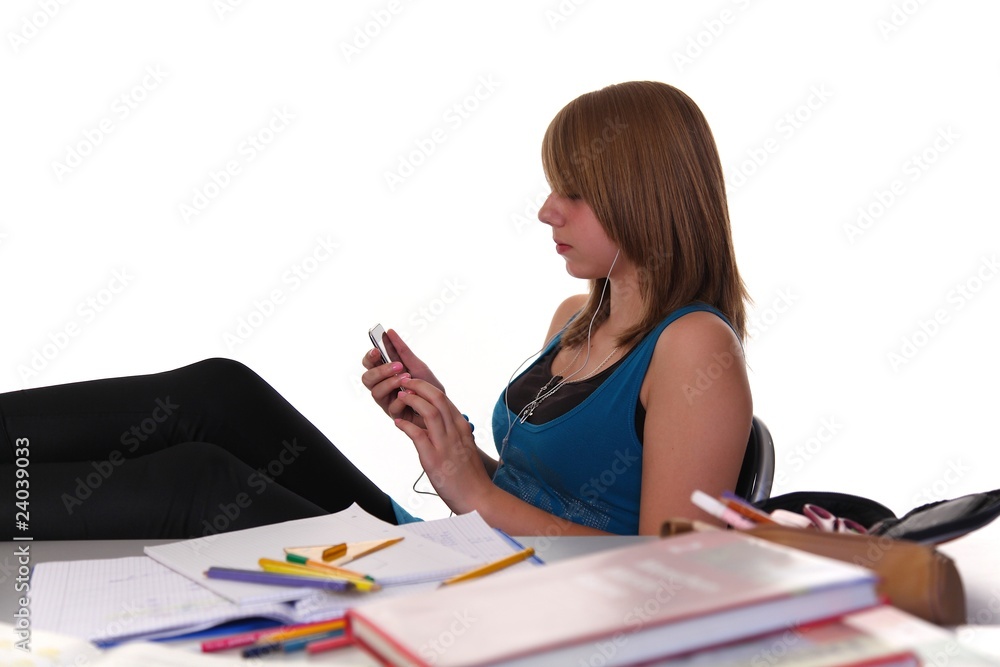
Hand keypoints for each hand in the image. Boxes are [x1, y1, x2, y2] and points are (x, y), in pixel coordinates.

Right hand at [361, 329, 444, 426]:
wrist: (442, 406)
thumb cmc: (428, 385)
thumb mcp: (417, 366)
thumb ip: (402, 351)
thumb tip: (389, 331)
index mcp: (385, 373)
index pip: (369, 363)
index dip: (369, 357)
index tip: (377, 350)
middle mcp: (383, 387)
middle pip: (367, 378)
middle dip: (380, 370)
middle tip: (398, 366)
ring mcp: (387, 401)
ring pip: (375, 392)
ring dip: (391, 383)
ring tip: (407, 378)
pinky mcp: (395, 415)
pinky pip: (392, 407)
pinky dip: (403, 398)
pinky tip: (413, 394)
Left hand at [392, 377, 493, 513]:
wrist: (478, 498)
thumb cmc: (470, 476)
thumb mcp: (464, 448)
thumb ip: (453, 435)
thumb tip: (439, 426)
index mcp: (461, 428)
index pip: (444, 399)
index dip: (427, 388)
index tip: (414, 385)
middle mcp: (455, 432)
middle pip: (438, 398)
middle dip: (419, 386)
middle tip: (405, 383)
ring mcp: (445, 444)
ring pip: (429, 411)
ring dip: (412, 400)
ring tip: (400, 398)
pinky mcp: (434, 459)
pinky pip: (418, 435)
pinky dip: (406, 425)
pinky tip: (398, 423)